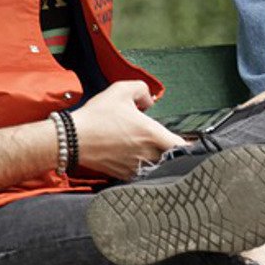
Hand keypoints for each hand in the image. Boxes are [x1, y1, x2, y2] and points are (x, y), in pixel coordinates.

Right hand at [70, 81, 186, 180]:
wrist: (73, 139)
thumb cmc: (96, 117)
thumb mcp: (120, 90)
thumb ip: (141, 89)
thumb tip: (149, 100)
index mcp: (151, 134)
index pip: (182, 146)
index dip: (190, 146)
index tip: (191, 144)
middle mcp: (147, 153)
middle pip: (172, 160)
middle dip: (174, 154)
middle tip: (171, 147)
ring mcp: (135, 166)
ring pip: (157, 168)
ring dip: (159, 162)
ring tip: (155, 153)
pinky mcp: (123, 174)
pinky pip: (141, 174)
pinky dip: (143, 169)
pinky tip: (136, 159)